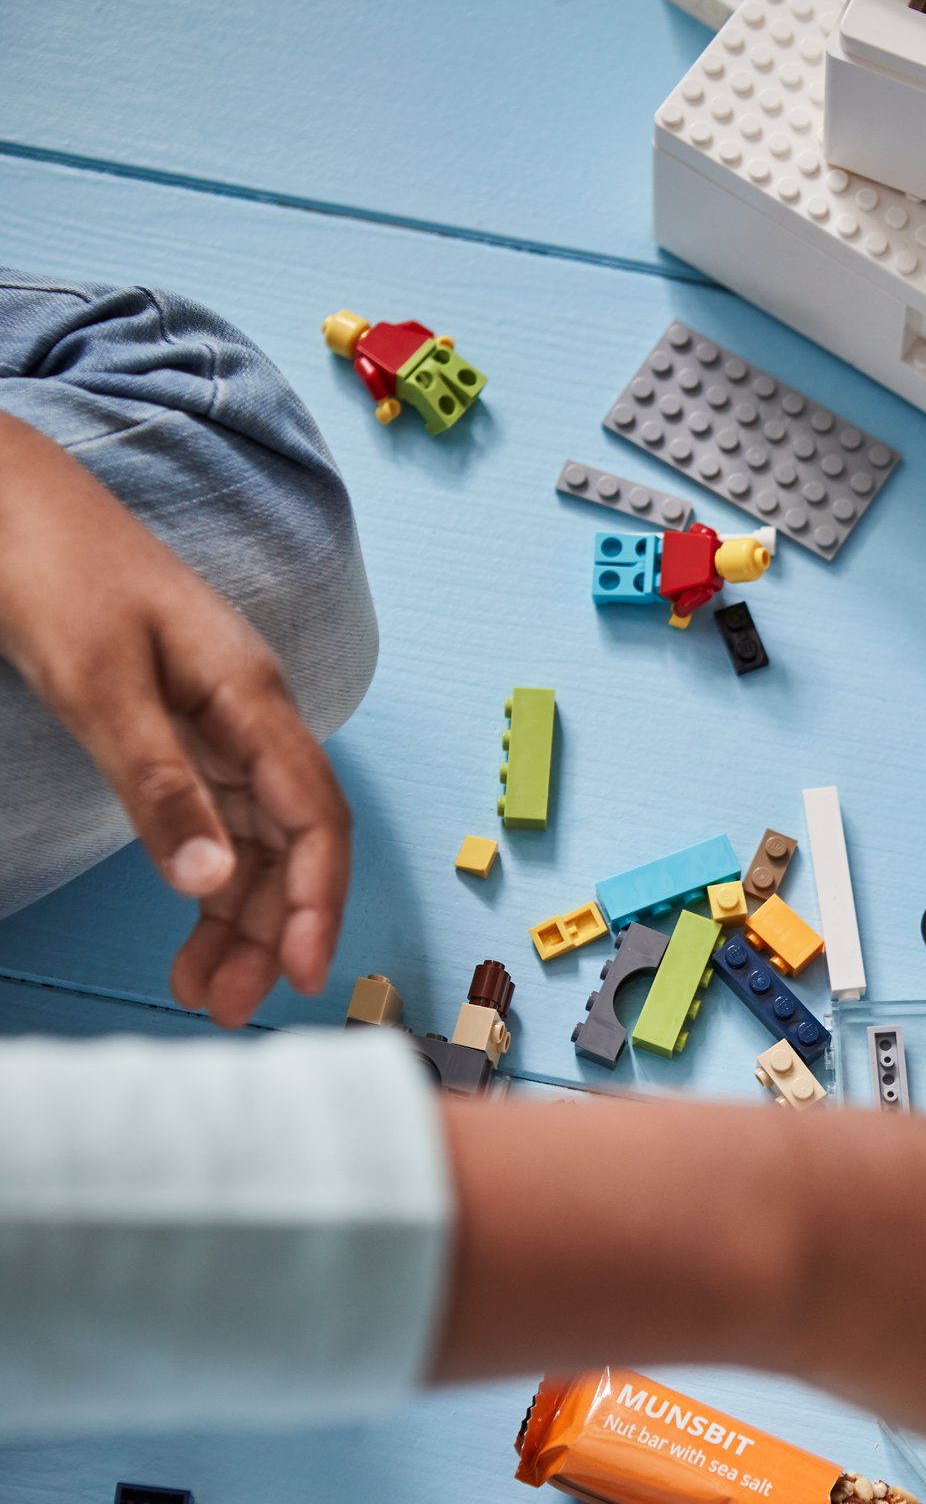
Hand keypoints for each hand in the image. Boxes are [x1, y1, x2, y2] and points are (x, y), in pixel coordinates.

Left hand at [0, 413, 351, 1025]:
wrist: (8, 496)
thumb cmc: (56, 569)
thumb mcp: (99, 684)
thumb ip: (160, 786)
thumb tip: (209, 886)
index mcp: (252, 695)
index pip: (315, 817)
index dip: (317, 901)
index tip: (302, 975)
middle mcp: (250, 715)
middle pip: (289, 842)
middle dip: (268, 929)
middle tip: (228, 1008)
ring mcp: (218, 724)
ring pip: (253, 841)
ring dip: (235, 917)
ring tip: (202, 990)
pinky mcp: (180, 730)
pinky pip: (213, 820)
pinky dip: (204, 879)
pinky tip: (188, 926)